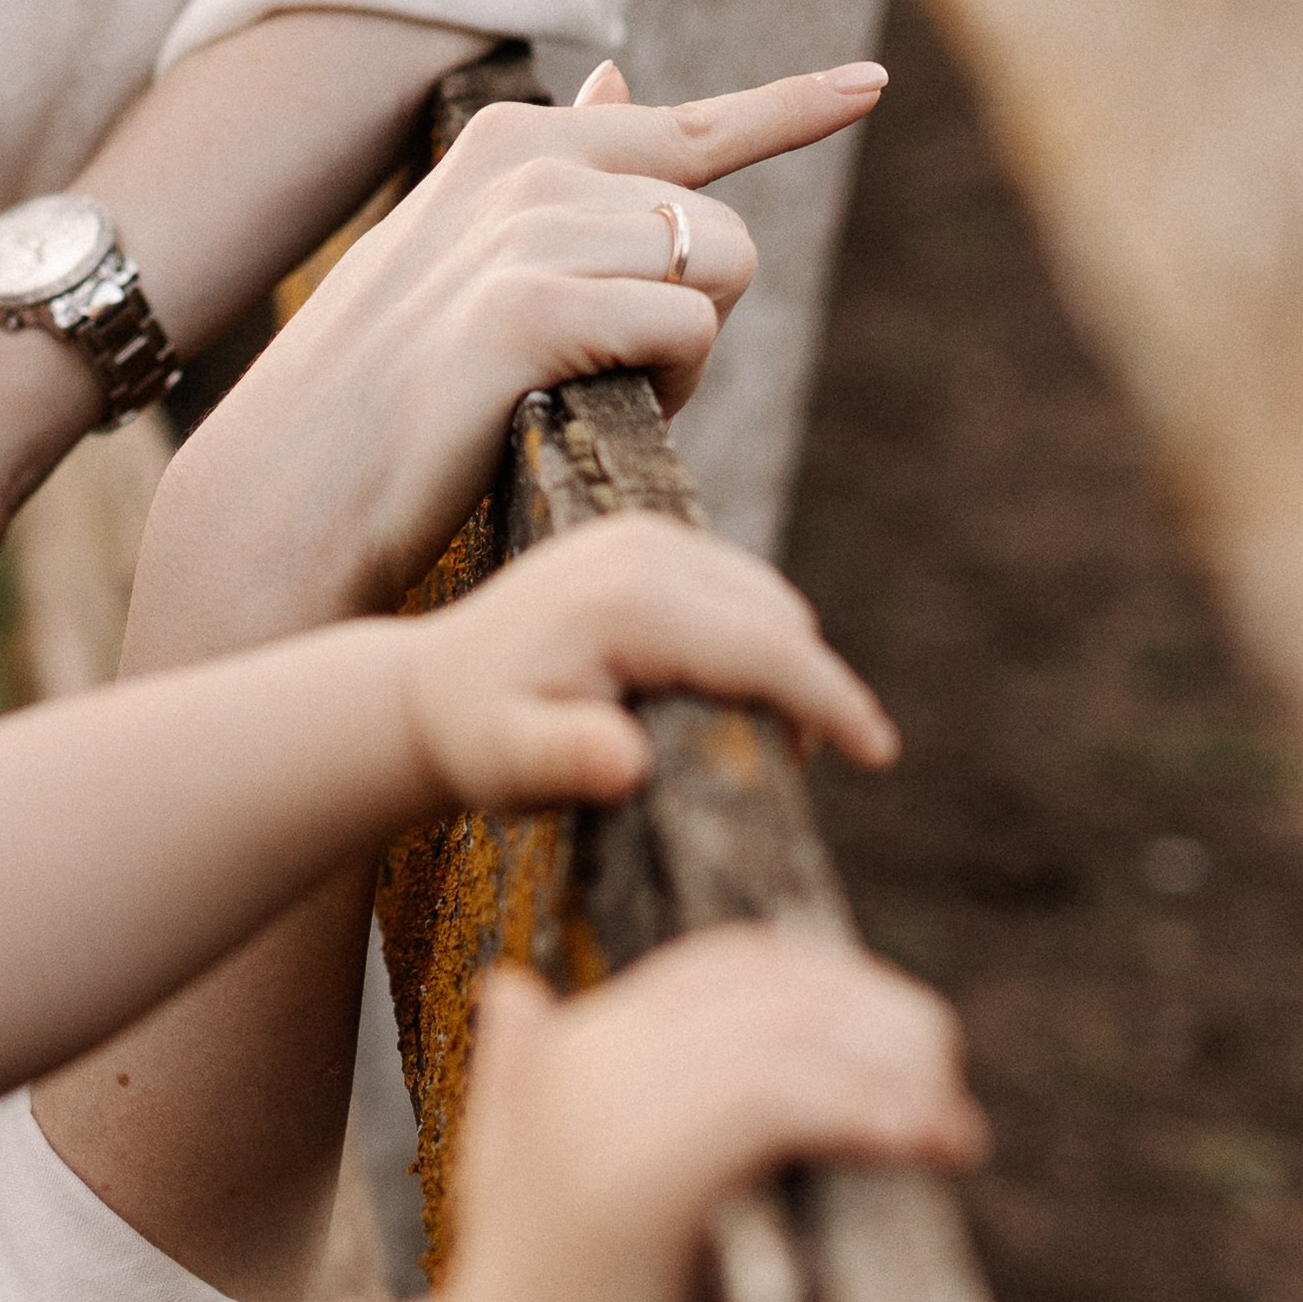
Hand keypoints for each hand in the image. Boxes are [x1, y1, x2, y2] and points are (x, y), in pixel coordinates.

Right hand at [127, 59, 885, 666]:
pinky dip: (670, 383)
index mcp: (511, 146)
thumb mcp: (457, 257)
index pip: (685, 124)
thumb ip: (555, 177)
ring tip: (588, 395)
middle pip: (715, 226)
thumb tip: (621, 81)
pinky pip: (685, 326)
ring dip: (684, 355)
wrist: (286, 494)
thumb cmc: (381, 397)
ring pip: (715, 269)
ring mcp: (523, 231)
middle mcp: (522, 166)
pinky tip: (592, 409)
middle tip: (599, 379)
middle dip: (691, 313)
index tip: (871, 86)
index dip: (792, 109)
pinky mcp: (526, 309)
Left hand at [399, 509, 897, 818]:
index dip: (829, 702)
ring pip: (763, 597)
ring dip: (787, 664)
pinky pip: (734, 587)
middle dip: (813, 690)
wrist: (424, 691)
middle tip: (810, 767)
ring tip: (770, 742)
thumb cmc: (472, 740)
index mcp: (629, 599)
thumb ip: (563, 762)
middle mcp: (644, 548)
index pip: (764, 648)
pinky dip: (756, 638)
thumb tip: (623, 764)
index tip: (878, 754)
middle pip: (778, 617)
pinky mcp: (644, 541)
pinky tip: (736, 697)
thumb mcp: (505, 765)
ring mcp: (645, 535)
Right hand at [445, 929, 986, 1301]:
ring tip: (949, 1130)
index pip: (734, 964)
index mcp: (572, 1047)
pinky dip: (861, 1109)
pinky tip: (925, 1144)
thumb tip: (513, 988)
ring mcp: (600, 1115)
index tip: (912, 1054)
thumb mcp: (529, 1174)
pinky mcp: (634, 1183)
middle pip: (772, 990)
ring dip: (891, 1069)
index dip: (841, 987)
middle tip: (947, 1091)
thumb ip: (530, 1079)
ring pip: (782, 1038)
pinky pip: (772, 1103)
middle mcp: (580, 1057)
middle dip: (882, 1023)